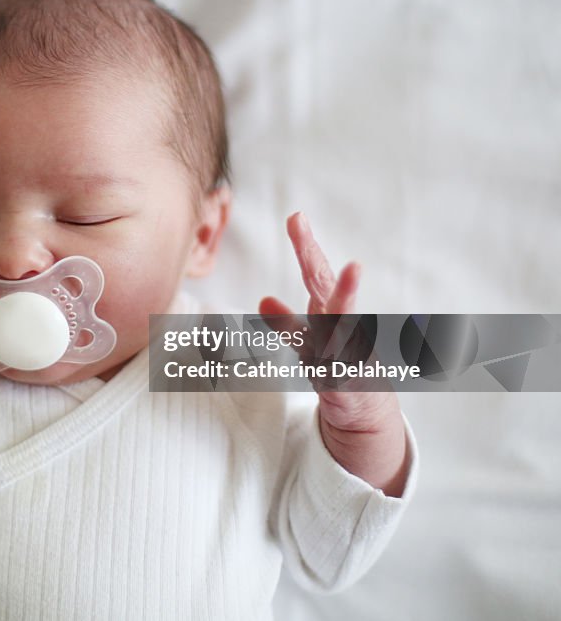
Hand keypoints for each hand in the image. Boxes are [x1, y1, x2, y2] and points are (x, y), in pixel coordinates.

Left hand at [260, 213, 407, 493]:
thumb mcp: (308, 341)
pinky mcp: (346, 387)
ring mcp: (348, 356)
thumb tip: (263, 301)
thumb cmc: (336, 365)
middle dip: (339, 278)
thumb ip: (287, 322)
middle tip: (346, 261)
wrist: (364, 409)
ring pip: (339, 335)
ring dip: (344, 313)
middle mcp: (343, 330)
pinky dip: (334, 370)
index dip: (307, 246)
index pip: (318, 274)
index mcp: (332, 313)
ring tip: (353, 288)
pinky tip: (330, 367)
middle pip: (335, 299)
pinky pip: (337, 376)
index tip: (296, 217)